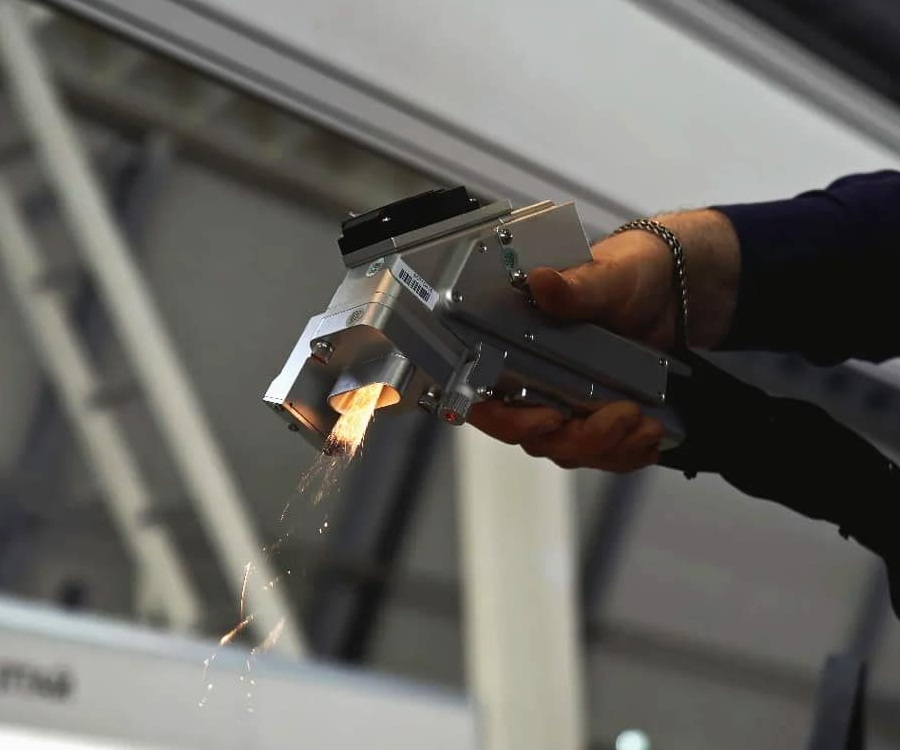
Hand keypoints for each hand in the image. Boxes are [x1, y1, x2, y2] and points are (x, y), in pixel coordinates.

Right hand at [468, 209, 739, 471]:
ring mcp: (564, 403)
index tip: (549, 417)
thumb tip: (541, 282)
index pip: (485, 396)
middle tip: (623, 412)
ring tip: (647, 423)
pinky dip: (627, 453)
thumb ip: (574, 286)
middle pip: (535, 437)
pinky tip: (650, 437)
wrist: (672, 288)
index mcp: (515, 344)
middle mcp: (532, 380)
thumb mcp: (606, 276)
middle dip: (582, 437)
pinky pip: (601, 454)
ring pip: (570, 450)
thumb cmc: (627, 274)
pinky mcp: (594, 418)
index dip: (505, 419)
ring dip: (610, 447)